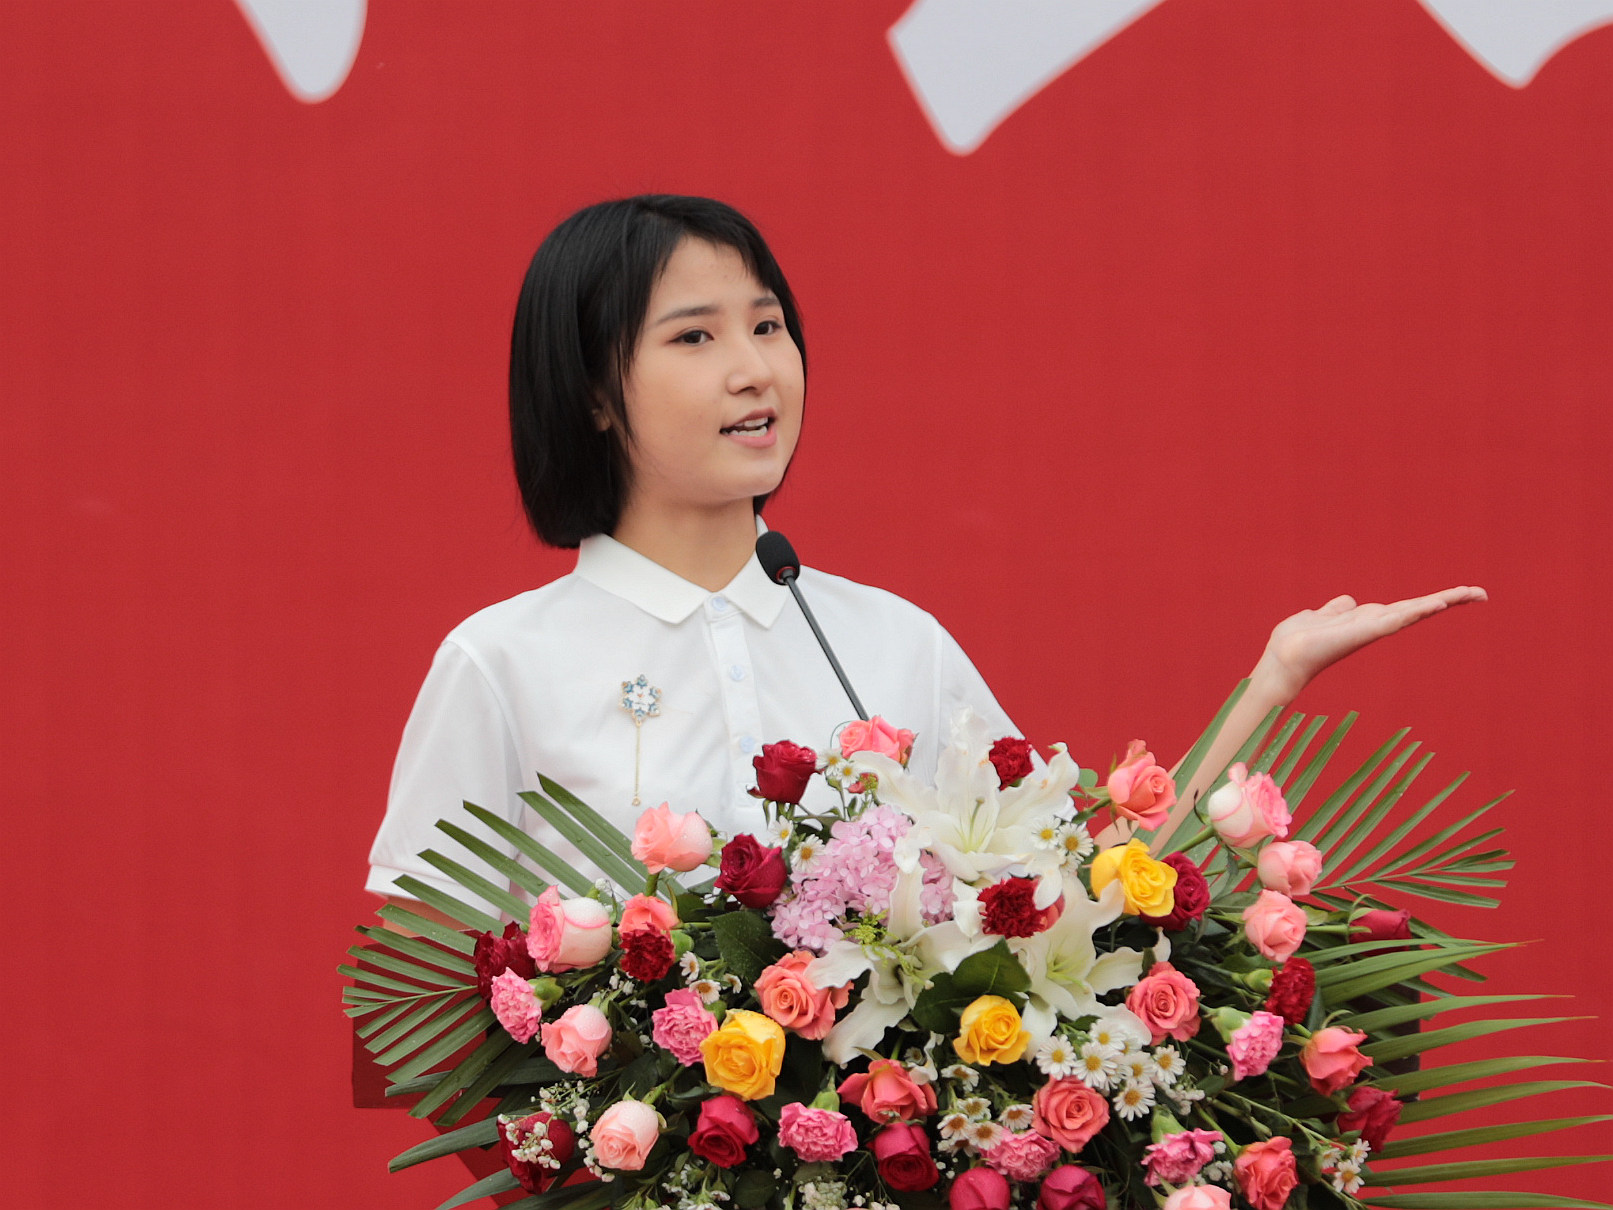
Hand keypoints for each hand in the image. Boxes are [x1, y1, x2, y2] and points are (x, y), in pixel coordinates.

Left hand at [1254, 585, 1488, 704]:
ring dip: (1440, 602)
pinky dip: (1416, 612)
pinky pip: (1395, 620)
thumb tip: (1349, 601)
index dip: (1431, 600)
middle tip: (1480, 593)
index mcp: (1366, 620)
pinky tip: (1436, 605)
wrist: (1283, 658)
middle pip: (1417, 608)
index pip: (1405, 607)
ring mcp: (1371, 630)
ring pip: (1412, 612)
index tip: (1462, 593)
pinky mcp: (1363, 633)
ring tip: (1468, 593)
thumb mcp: (1320, 617)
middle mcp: (1374, 625)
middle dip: (1448, 599)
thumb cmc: (1298, 641)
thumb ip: (1336, 610)